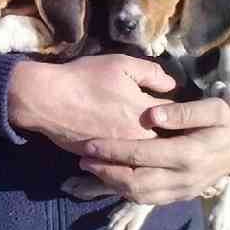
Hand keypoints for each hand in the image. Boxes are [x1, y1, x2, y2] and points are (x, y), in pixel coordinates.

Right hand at [7, 55, 175, 154]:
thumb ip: (151, 73)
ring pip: (146, 158)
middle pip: (166, 142)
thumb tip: (171, 85)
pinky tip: (131, 153)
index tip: (183, 111)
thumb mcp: (120, 64)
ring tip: (155, 144)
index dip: (180, 112)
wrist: (47, 99)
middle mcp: (137, 137)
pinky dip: (130, 161)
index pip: (177, 116)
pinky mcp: (102, 161)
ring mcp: (120, 153)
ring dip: (152, 152)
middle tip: (175, 131)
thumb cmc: (84, 78)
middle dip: (171, 136)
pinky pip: (125, 165)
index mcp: (146, 113)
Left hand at [76, 98, 229, 204]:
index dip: (113, 150)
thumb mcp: (215, 109)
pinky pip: (149, 199)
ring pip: (140, 195)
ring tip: (92, 167)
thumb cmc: (227, 123)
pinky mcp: (180, 196)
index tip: (90, 144)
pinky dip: (126, 190)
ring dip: (112, 183)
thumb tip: (153, 114)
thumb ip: (185, 111)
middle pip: (136, 182)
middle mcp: (183, 178)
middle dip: (106, 171)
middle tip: (83, 158)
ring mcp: (182, 191)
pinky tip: (112, 176)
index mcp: (189, 154)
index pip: (142, 155)